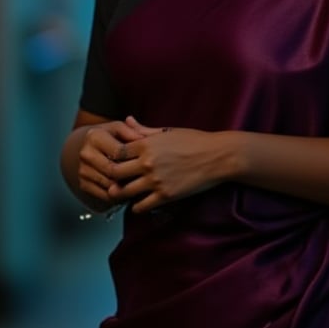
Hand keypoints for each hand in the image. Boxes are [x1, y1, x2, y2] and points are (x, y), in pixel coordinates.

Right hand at [77, 119, 143, 210]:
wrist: (91, 149)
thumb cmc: (111, 137)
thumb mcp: (120, 129)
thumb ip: (132, 131)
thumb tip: (144, 139)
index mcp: (94, 136)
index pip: (119, 151)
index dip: (134, 157)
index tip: (147, 161)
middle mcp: (86, 153)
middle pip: (113, 170)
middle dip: (130, 175)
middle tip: (146, 178)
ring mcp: (83, 170)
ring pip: (109, 185)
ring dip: (125, 188)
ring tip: (140, 185)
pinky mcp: (83, 184)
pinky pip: (104, 195)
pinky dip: (118, 196)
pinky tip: (128, 192)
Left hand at [106, 117, 230, 213]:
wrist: (218, 156)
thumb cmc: (194, 140)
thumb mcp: (167, 131)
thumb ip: (143, 129)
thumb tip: (127, 120)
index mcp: (146, 144)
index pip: (116, 152)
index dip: (111, 158)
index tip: (112, 162)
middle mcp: (147, 162)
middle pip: (115, 172)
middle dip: (110, 177)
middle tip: (112, 180)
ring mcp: (156, 180)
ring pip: (124, 191)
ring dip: (120, 194)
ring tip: (122, 194)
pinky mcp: (166, 195)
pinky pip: (142, 206)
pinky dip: (136, 207)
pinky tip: (138, 204)